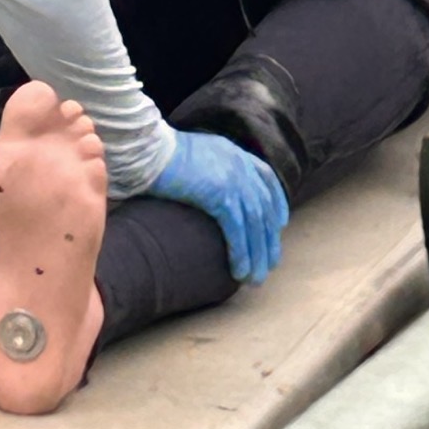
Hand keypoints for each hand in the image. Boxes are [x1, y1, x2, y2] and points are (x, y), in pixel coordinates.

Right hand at [147, 129, 289, 283]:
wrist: (149, 150)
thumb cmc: (159, 153)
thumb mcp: (193, 153)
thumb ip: (208, 167)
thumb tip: (205, 186)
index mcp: (234, 154)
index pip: (266, 178)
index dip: (277, 203)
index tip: (280, 224)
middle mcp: (240, 166)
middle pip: (264, 208)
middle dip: (269, 240)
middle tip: (269, 264)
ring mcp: (233, 180)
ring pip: (255, 225)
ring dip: (257, 255)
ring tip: (255, 278)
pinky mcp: (221, 196)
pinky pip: (237, 231)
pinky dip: (241, 253)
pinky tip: (240, 270)